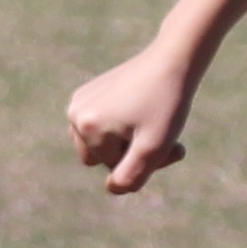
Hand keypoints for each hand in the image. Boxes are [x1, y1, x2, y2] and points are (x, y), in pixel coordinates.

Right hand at [66, 44, 197, 191]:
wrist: (172, 59)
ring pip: (98, 144)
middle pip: (100, 158)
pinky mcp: (85, 93)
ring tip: (149, 122)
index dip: (144, 161)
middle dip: (130, 152)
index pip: (113, 167)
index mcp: (88, 127)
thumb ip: (131, 177)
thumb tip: (112, 188)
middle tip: (159, 134)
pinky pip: (98, 126)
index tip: (171, 145)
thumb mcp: (154, 147)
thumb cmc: (166, 104)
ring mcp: (77, 102)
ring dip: (124, 140)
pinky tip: (138, 108)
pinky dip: (118, 124)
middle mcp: (75, 114)